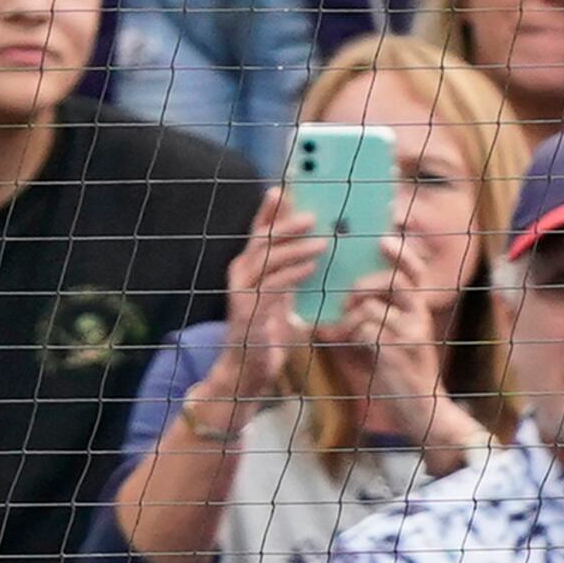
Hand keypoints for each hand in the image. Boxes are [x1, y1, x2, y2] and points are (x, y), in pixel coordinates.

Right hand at [187, 187, 321, 438]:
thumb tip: (317, 249)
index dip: (272, 210)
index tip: (288, 189)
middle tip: (313, 213)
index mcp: (248, 267)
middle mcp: (240, 274)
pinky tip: (311, 267)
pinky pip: (273, 287)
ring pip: (268, 260)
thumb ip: (292, 274)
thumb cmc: (268, 335)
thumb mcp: (282, 299)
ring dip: (296, 248)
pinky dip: (293, 275)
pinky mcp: (248, 312)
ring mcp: (241, 293)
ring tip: (322, 240)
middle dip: (286, 223)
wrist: (248, 373)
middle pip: (263, 239)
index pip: (260, 231)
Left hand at [319, 255, 448, 450]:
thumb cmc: (403, 373)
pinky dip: (352, 335)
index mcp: (419, 311)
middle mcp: (419, 318)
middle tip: (348, 298)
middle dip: (365, 285)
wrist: (422, 409)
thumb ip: (378, 316)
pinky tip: (347, 343)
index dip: (402, 252)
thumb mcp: (394, 340)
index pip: (414, 272)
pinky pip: (367, 331)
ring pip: (373, 307)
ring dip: (352, 315)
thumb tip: (349, 298)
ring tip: (344, 327)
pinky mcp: (399, 354)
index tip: (385, 237)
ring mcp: (411, 336)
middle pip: (395, 281)